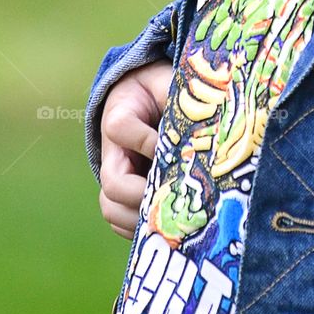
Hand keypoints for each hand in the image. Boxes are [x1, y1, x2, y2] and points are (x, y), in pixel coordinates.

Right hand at [99, 58, 173, 238]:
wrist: (142, 99)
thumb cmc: (161, 91)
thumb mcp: (168, 85)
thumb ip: (180, 100)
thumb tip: (203, 131)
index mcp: (118, 117)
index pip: (121, 128)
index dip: (149, 141)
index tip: (178, 147)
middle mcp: (110, 152)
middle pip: (113, 184)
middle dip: (146, 195)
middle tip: (179, 197)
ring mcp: (113, 177)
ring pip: (112, 209)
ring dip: (142, 218)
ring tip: (177, 219)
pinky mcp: (119, 196)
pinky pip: (120, 222)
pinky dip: (140, 229)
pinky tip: (170, 226)